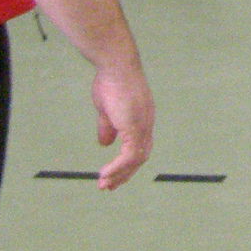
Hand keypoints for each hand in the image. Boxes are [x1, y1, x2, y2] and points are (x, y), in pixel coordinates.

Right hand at [90, 62, 153, 190]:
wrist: (115, 64)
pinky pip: (130, 156)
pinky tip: (105, 174)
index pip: (140, 146)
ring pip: (136, 159)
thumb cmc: (110, 80)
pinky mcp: (135, 127)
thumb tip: (105, 144)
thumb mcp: (106, 108)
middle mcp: (146, 123)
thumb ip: (108, 126)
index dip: (128, 162)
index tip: (112, 174)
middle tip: (108, 186)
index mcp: (142, 118)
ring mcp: (143, 125)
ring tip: (103, 184)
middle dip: (125, 173)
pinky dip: (118, 168)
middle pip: (141, 156)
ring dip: (120, 174)